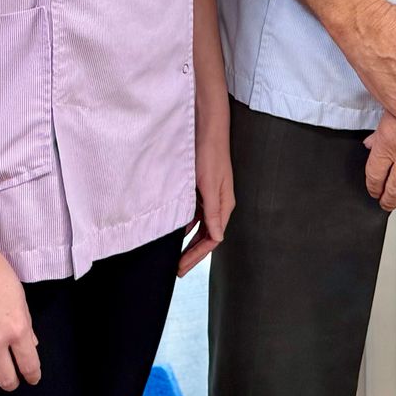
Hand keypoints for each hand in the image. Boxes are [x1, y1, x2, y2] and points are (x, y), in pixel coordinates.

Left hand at [179, 103, 234, 276]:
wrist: (206, 127)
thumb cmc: (210, 153)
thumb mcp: (210, 185)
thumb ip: (213, 212)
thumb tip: (218, 237)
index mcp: (224, 204)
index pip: (213, 239)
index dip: (197, 255)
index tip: (181, 268)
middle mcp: (218, 202)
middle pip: (206, 235)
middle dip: (192, 252)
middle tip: (176, 268)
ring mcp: (208, 195)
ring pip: (198, 224)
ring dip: (187, 239)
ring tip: (172, 252)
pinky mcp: (200, 187)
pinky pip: (192, 211)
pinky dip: (183, 222)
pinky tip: (172, 227)